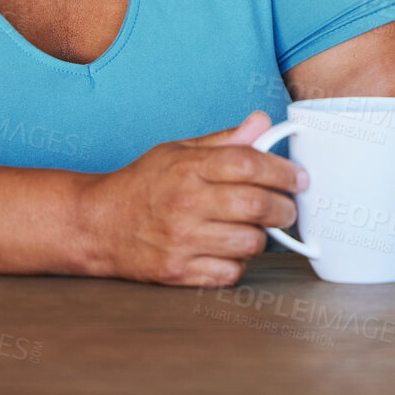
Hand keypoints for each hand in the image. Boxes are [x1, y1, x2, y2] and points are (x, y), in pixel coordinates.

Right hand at [78, 111, 305, 286]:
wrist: (96, 224)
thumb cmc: (142, 185)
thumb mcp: (178, 152)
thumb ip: (224, 141)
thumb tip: (263, 122)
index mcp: (188, 169)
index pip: (249, 164)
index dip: (282, 171)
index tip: (298, 178)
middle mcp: (185, 204)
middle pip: (256, 206)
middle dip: (284, 208)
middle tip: (288, 208)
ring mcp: (181, 241)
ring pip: (249, 243)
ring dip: (261, 237)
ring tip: (254, 228)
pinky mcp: (177, 272)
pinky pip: (229, 273)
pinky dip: (238, 263)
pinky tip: (230, 250)